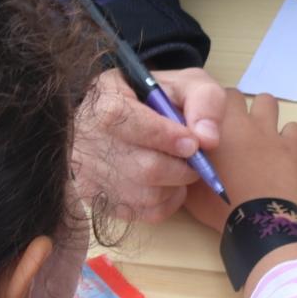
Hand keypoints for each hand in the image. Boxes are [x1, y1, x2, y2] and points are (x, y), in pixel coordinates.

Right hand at [71, 66, 228, 223]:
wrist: (113, 114)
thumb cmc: (153, 98)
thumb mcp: (183, 83)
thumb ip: (204, 101)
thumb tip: (208, 139)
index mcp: (106, 103)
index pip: (134, 125)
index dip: (169, 138)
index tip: (193, 144)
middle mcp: (90, 141)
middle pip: (146, 169)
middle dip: (181, 168)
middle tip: (193, 160)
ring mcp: (88, 174)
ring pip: (146, 196)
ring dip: (175, 186)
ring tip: (179, 169)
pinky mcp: (95, 199)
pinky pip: (140, 214)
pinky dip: (164, 203)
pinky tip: (167, 184)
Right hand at [182, 91, 296, 230]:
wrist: (254, 219)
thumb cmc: (217, 204)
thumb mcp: (189, 183)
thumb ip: (187, 161)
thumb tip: (185, 154)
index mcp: (214, 128)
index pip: (208, 99)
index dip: (207, 110)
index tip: (207, 124)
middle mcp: (242, 122)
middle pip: (236, 95)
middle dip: (233, 107)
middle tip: (230, 128)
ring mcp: (269, 132)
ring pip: (268, 101)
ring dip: (262, 112)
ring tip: (257, 132)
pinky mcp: (291, 146)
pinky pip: (294, 128)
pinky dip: (289, 135)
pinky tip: (283, 148)